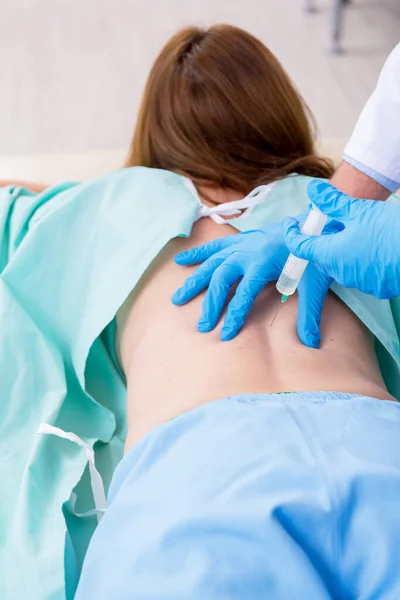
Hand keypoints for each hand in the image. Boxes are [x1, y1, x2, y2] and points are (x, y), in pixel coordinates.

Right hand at [172, 215, 337, 347]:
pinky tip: (180, 261)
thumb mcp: (314, 284)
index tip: (226, 334)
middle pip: (221, 278)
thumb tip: (311, 343)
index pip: (245, 292)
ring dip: (195, 282)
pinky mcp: (241, 240)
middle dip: (211, 303)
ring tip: (177, 299)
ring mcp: (242, 244)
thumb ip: (310, 314)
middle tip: (203, 326)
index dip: (235, 314)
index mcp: (265, 260)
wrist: (315, 225)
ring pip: (212, 264)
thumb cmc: (313, 255)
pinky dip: (198, 253)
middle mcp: (248, 251)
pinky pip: (215, 247)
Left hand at [284, 180, 399, 298]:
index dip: (291, 233)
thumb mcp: (360, 210)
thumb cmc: (390, 231)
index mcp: (331, 253)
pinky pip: (362, 273)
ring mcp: (360, 283)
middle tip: (330, 223)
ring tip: (357, 233)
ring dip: (343, 250)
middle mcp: (341, 272)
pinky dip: (362, 260)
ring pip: (342, 264)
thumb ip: (333, 202)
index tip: (289, 224)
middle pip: (321, 256)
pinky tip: (374, 248)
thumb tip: (312, 191)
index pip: (300, 246)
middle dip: (322, 240)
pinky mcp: (378, 288)